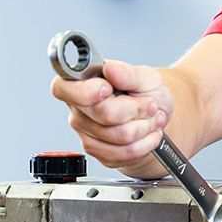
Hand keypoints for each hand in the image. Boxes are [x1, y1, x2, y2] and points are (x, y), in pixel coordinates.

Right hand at [48, 58, 174, 171]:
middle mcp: (78, 110)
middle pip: (104, 114)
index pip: (63, 89)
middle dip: (136, 109)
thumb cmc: (146, 92)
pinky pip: (125, 152)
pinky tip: (147, 132)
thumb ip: (127, 73)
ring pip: (119, 136)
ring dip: (144, 126)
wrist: (158, 116)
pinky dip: (145, 142)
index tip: (107, 89)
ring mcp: (86, 134)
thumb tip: (110, 69)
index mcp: (79, 83)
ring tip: (150, 117)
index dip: (87, 91)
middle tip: (148, 103)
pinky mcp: (99, 153)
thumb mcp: (144, 76)